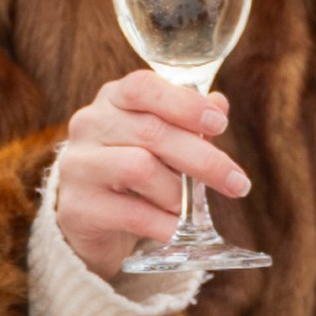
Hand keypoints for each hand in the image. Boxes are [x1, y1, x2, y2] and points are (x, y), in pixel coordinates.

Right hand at [55, 68, 250, 282]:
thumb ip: (189, 122)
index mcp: (112, 100)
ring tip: (190, 209)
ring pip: (140, 168)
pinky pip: (132, 214)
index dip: (185, 104)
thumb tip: (220, 104)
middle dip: (203, 160)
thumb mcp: (163, 143)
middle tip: (237, 183)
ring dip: (178, 194)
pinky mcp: (78, 208)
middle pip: (152, 132)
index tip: (220, 125)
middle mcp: (89, 125)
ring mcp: (78, 166)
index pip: (143, 87)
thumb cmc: (134, 173)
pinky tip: (177, 229)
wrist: (92, 222)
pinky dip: (164, 224)